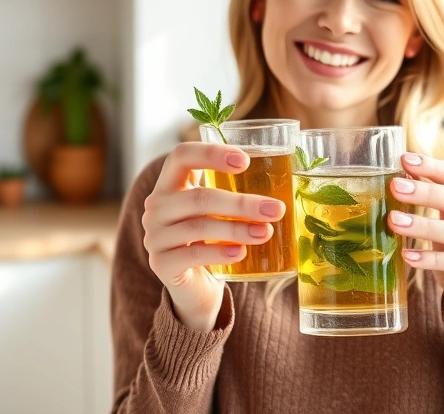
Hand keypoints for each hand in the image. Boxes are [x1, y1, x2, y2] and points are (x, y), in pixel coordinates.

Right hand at [141, 142, 285, 331]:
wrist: (194, 289)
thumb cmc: (212, 242)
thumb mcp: (218, 213)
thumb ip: (235, 194)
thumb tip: (288, 181)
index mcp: (170, 185)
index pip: (181, 156)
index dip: (211, 153)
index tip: (246, 161)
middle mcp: (156, 207)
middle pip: (199, 196)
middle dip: (242, 203)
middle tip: (276, 209)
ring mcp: (155, 236)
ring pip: (199, 226)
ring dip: (237, 228)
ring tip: (266, 232)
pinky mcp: (161, 264)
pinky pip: (193, 255)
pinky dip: (219, 252)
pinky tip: (241, 252)